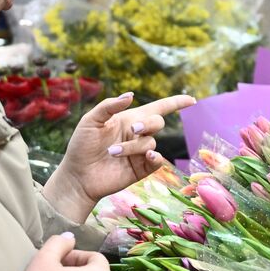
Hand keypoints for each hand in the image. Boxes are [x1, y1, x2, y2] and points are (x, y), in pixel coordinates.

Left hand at [43, 92, 195, 220]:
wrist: (77, 176)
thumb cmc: (81, 146)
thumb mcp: (91, 121)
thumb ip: (109, 106)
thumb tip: (131, 94)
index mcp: (129, 119)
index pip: (158, 108)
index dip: (176, 103)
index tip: (192, 100)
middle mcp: (138, 134)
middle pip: (158, 122)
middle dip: (150, 123)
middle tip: (134, 129)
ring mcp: (140, 152)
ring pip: (150, 142)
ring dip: (133, 145)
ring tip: (112, 152)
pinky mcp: (141, 169)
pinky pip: (156, 160)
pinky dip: (155, 156)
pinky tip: (146, 155)